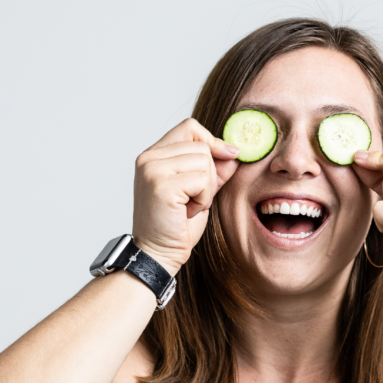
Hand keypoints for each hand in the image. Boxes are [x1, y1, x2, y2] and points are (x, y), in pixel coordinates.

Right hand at [132, 118, 239, 274]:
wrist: (158, 254)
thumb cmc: (176, 226)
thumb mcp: (200, 191)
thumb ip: (214, 169)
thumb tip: (234, 151)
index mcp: (153, 155)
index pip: (190, 127)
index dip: (212, 141)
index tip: (227, 156)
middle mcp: (148, 158)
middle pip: (201, 145)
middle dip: (209, 174)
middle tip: (193, 198)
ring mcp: (152, 170)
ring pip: (204, 161)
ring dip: (206, 188)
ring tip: (189, 205)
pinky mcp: (161, 185)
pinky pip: (202, 180)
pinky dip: (203, 198)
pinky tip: (187, 211)